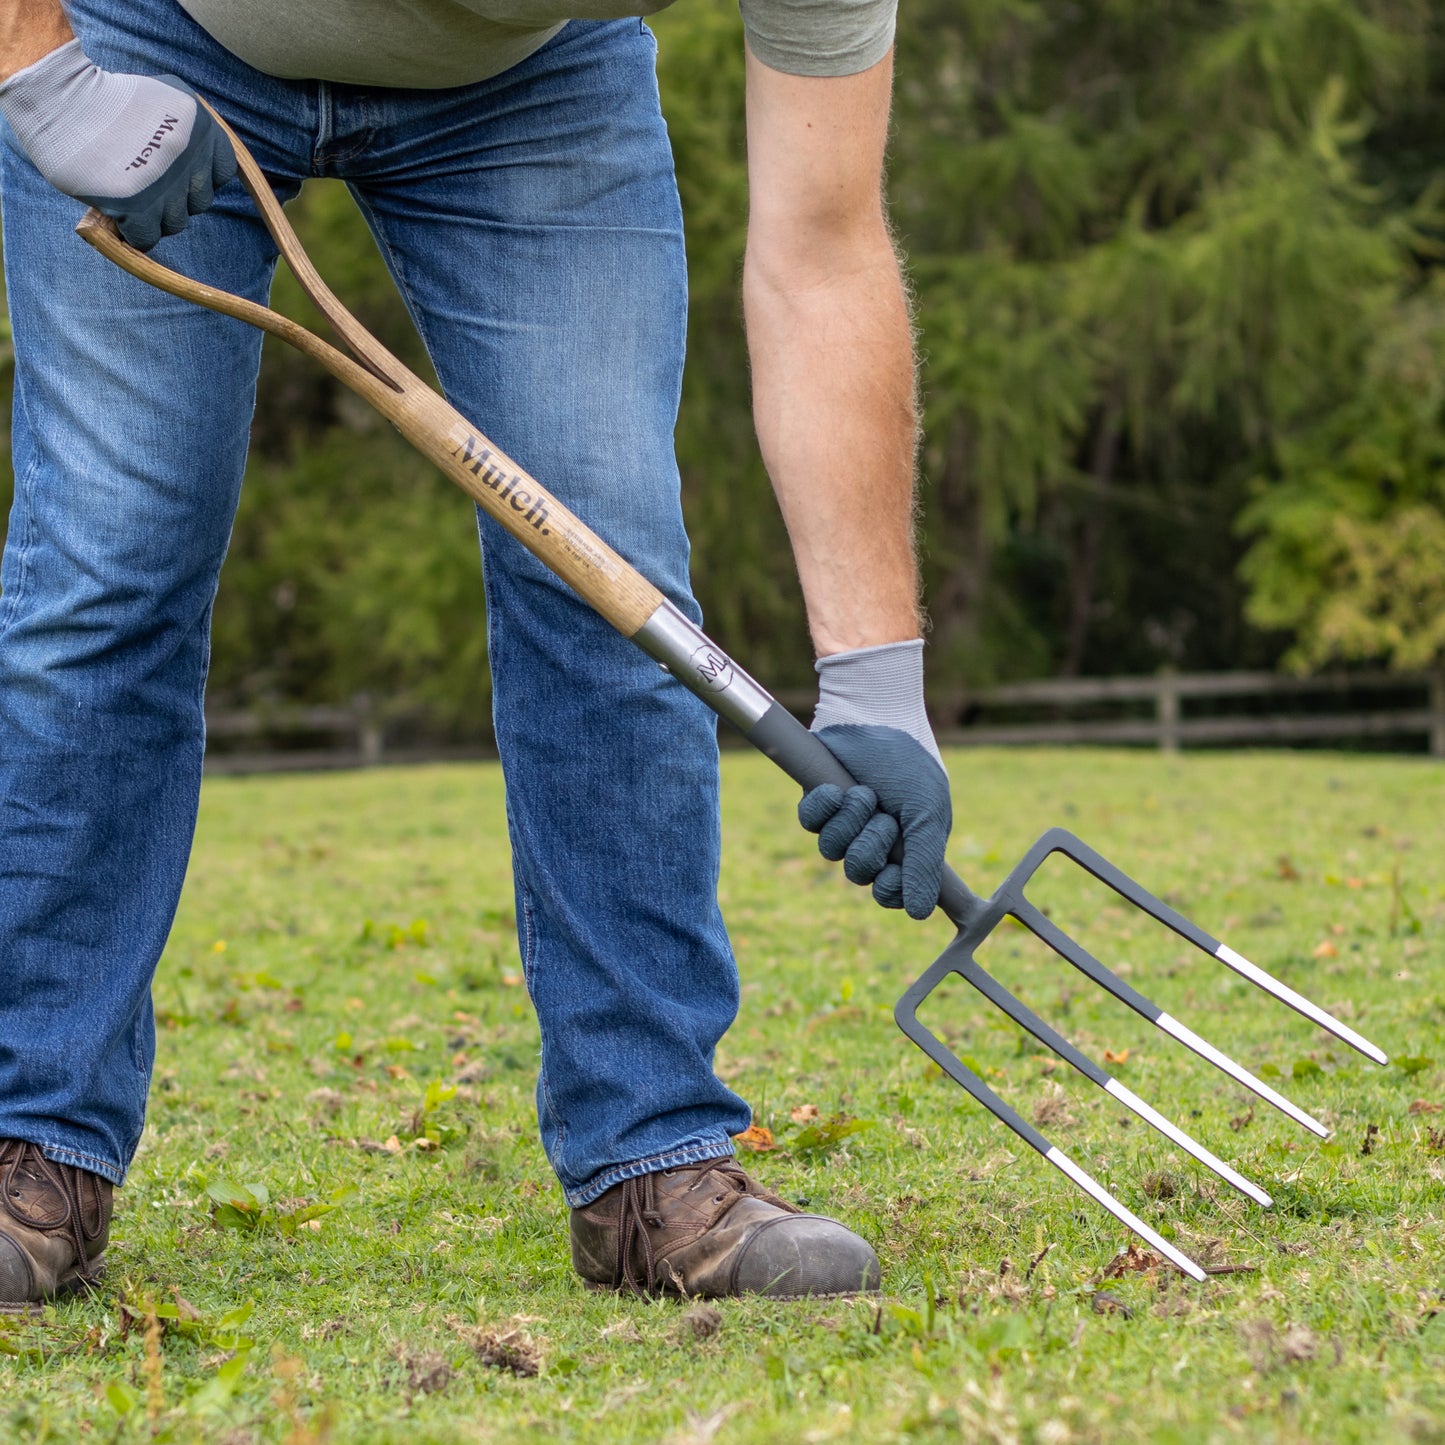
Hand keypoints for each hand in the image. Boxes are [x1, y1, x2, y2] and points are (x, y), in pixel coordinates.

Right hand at [0, 40, 234, 249]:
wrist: (58, 97)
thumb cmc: (104, 100)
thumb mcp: (162, 101)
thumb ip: (186, 133)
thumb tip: (198, 174)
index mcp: (199, 124)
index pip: (221, 172)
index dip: (197, 178)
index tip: (174, 173)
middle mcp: (188, 153)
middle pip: (198, 202)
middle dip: (174, 198)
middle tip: (144, 183)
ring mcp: (164, 181)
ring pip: (175, 223)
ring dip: (153, 216)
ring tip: (128, 195)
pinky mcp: (136, 204)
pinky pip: (147, 237)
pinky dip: (133, 232)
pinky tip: (119, 216)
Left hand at [799, 724, 950, 918]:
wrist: (877, 715)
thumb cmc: (909, 763)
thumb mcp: (928, 814)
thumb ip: (926, 865)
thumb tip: (919, 914)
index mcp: (905, 846)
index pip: (890, 893)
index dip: (888, 891)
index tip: (893, 875)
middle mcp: (872, 838)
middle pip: (859, 874)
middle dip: (871, 845)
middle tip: (883, 816)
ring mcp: (843, 821)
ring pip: (832, 851)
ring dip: (849, 822)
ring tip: (863, 793)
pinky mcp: (817, 802)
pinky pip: (809, 823)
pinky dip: (824, 806)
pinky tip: (837, 787)